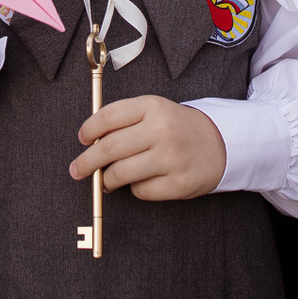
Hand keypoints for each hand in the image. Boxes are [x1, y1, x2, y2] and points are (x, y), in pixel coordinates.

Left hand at [69, 95, 226, 199]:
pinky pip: (140, 191)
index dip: (89, 129)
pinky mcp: (178, 183)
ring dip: (106, 180)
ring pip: (121, 173)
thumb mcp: (155, 111)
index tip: (82, 139)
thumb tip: (90, 142)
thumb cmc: (177, 127)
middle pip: (110, 148)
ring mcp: (171, 158)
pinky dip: (134, 189)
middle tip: (77, 170)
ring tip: (106, 181)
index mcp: (153, 107)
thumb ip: (125, 120)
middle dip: (87, 162)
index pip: (109, 116)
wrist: (220, 144)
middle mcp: (161, 130)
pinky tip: (141, 181)